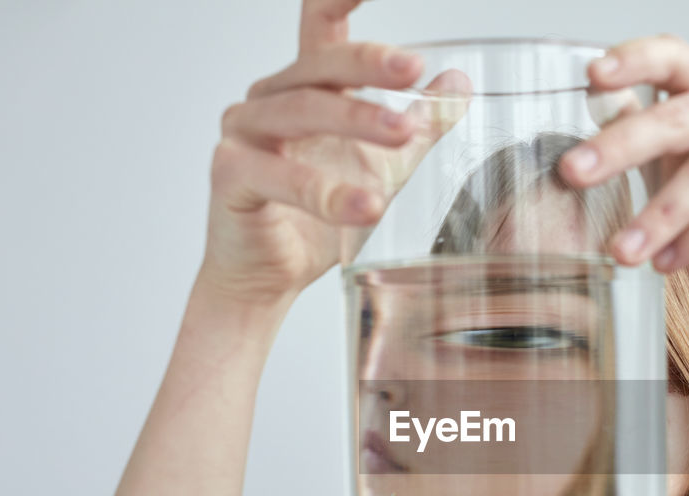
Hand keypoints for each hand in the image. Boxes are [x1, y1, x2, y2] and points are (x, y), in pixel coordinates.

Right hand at [199, 0, 470, 305]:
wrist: (272, 277)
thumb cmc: (317, 218)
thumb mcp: (384, 166)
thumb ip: (419, 123)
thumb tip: (458, 82)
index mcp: (305, 86)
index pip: (321, 22)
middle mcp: (269, 98)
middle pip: (319, 65)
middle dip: (368, 63)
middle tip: (414, 69)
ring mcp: (244, 133)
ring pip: (301, 112)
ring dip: (356, 120)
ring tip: (404, 136)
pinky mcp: (230, 176)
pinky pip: (279, 177)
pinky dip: (327, 193)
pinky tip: (366, 205)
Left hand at [558, 34, 688, 286]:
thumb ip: (652, 142)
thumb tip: (592, 127)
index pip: (671, 56)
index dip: (631, 60)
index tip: (591, 76)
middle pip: (677, 118)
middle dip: (619, 148)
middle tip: (573, 173)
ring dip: (657, 216)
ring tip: (621, 251)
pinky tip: (666, 263)